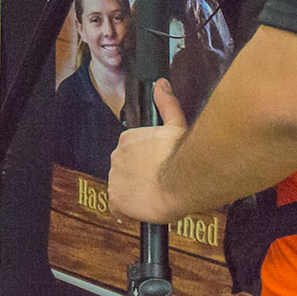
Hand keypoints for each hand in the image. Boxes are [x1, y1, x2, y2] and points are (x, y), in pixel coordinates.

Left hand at [107, 80, 191, 223]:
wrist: (181, 181)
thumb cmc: (182, 156)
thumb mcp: (176, 125)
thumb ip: (166, 104)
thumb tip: (161, 85)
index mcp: (128, 140)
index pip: (129, 153)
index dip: (143, 163)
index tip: (155, 168)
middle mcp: (116, 156)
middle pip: (124, 170)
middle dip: (138, 177)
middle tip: (157, 184)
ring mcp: (115, 177)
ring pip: (121, 187)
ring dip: (134, 193)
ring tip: (153, 196)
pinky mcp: (117, 197)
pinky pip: (117, 207)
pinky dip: (127, 210)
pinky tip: (141, 210)